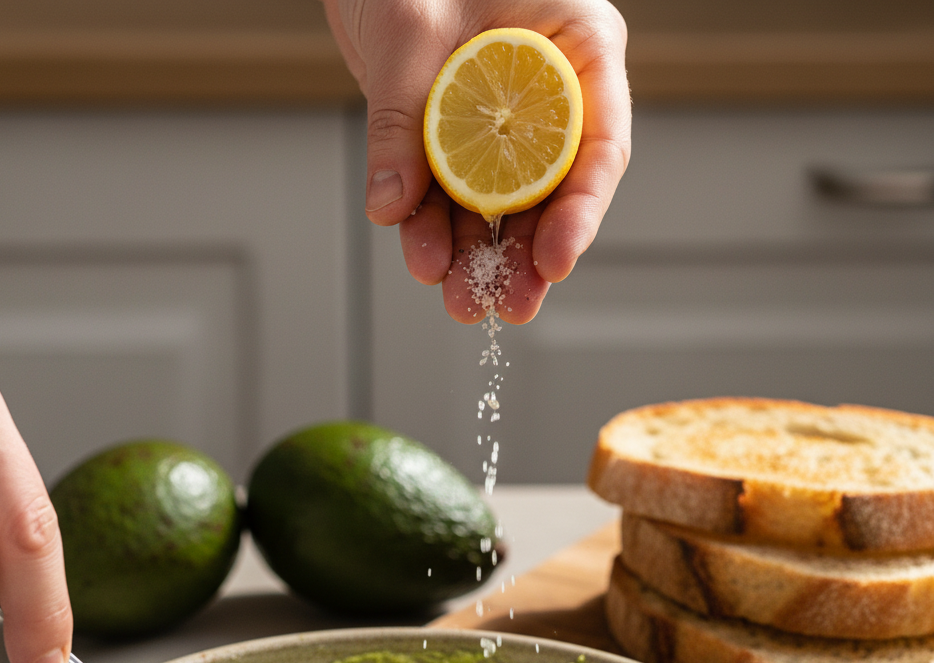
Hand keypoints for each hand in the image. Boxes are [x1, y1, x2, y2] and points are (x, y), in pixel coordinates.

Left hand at [322, 0, 629, 324]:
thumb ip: (402, 119)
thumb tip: (391, 206)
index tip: (554, 262)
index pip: (600, 145)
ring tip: (460, 300)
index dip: (581, 212)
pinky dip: (435, 229)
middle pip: (551, 192)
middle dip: (524, 256)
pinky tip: (424, 257)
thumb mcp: (410, 28)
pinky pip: (451, 196)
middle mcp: (547, 92)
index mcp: (576, 47)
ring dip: (478, 257)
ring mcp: (500, 121)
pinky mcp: (455, 137)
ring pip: (500, 206)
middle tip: (507, 305)